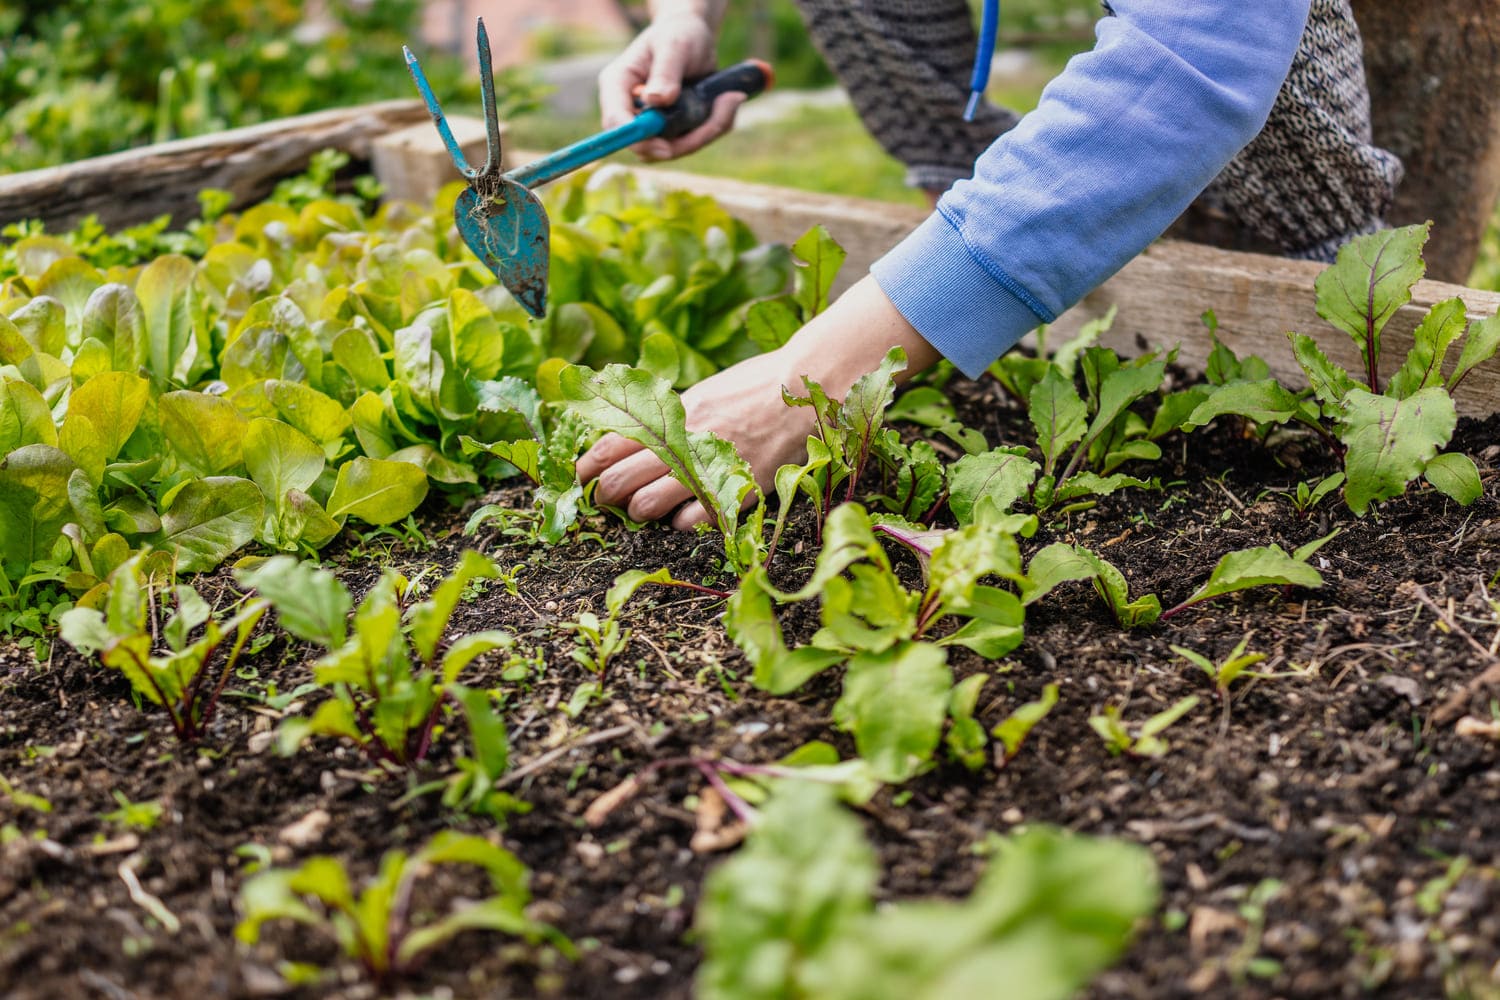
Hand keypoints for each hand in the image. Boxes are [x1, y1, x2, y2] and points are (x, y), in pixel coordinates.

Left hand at [575, 276, 943, 528]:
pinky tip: (683, 518)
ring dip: (638, 511)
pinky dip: (681, 523)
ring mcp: (709, 465)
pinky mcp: (737, 487)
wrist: (807, 385)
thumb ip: (671, 414)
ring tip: (641, 510)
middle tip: (604, 500)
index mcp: (674, 412)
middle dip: (605, 494)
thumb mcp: (705, 392)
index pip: (612, 441)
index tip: (581, 475)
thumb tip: (635, 434)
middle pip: (621, 478)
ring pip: (648, 504)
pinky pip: (693, 520)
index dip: (589, 464)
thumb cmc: (756, 386)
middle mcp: (684, 439)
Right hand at [597, 12, 743, 161]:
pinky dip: (714, 127)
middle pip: (645, 146)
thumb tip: (655, 101)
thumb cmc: (679, 34)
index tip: (667, 146)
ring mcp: (651, 125)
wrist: (694, 38)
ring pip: (673, 149)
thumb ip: (665, 71)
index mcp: (618, 85)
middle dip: (684, 141)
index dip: (637, 139)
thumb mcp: (674, 45)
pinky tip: (727, 101)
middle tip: (719, 115)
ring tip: (729, 99)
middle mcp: (630, 109)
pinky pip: (692, 143)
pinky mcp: (672, 132)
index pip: (616, 120)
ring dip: (706, 132)